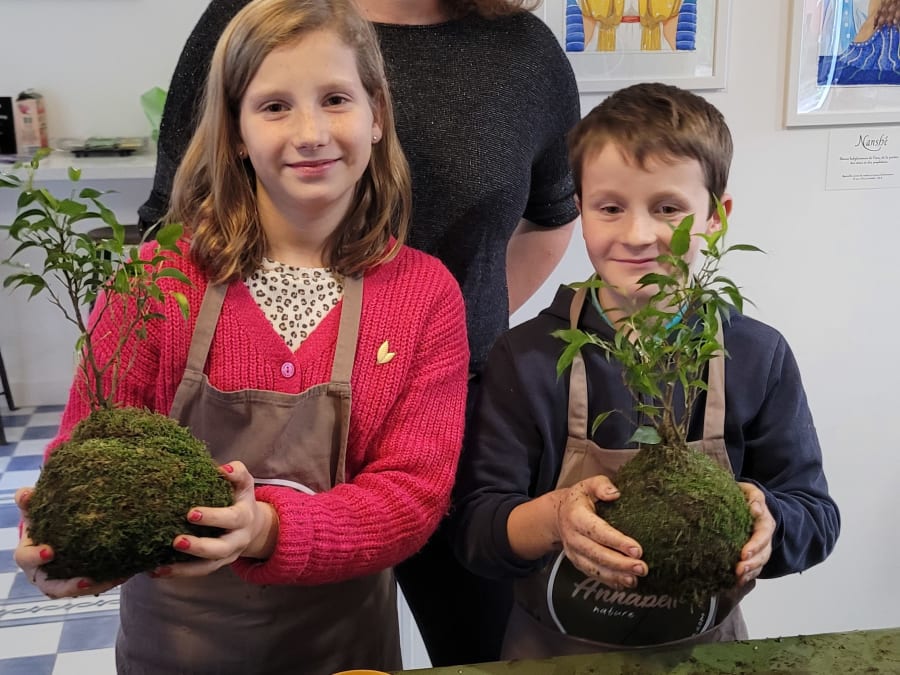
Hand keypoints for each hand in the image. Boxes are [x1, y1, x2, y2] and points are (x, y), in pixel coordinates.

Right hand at [13, 488, 124, 597]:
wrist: (61, 529)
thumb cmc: (45, 519)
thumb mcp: (37, 508)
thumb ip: (29, 501)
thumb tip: (25, 493)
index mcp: (28, 554)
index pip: (26, 558)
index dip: (35, 557)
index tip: (49, 552)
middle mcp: (43, 572)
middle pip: (51, 586)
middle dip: (68, 586)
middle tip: (86, 581)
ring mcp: (62, 580)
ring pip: (76, 590)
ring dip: (95, 586)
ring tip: (114, 578)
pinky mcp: (82, 582)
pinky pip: (95, 586)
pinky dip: (108, 580)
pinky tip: (125, 573)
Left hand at [150, 461, 276, 578]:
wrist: (253, 527)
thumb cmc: (240, 500)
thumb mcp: (244, 484)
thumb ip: (236, 472)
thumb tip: (220, 469)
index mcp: (244, 517)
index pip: (231, 518)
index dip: (212, 517)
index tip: (190, 513)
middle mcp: (237, 540)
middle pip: (221, 548)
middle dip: (199, 547)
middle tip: (177, 541)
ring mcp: (226, 556)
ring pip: (208, 567)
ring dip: (185, 568)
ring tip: (160, 566)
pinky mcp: (215, 565)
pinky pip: (197, 572)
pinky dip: (178, 573)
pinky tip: (157, 571)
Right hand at [556, 475, 647, 589]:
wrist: (558, 514)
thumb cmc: (580, 498)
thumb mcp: (588, 485)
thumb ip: (601, 485)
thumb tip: (615, 493)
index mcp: (576, 516)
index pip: (597, 531)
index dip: (617, 542)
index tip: (637, 550)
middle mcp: (572, 537)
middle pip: (597, 553)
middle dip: (620, 563)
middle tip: (642, 568)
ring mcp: (574, 552)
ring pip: (594, 568)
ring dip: (615, 576)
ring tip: (635, 580)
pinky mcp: (577, 562)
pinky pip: (592, 574)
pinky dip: (609, 581)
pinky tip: (624, 584)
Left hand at [736, 482, 774, 585]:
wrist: (751, 505)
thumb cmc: (746, 497)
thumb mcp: (750, 491)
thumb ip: (754, 497)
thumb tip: (755, 509)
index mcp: (764, 521)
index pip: (762, 535)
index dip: (754, 546)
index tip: (743, 554)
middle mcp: (765, 537)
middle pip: (763, 553)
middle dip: (752, 563)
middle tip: (739, 569)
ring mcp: (761, 548)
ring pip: (760, 563)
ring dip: (750, 572)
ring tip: (738, 578)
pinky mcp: (754, 555)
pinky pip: (754, 568)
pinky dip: (747, 576)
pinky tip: (737, 582)